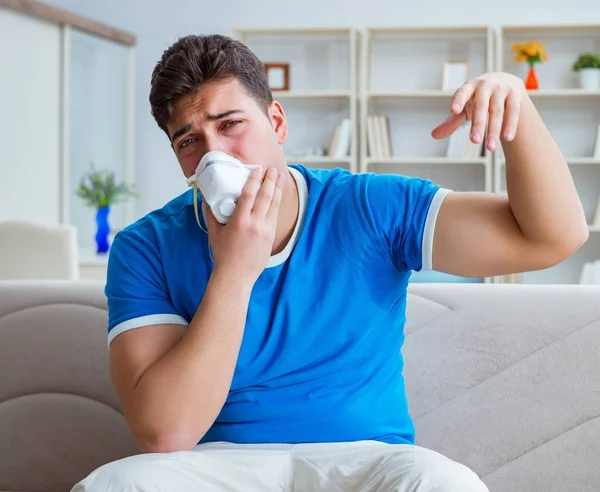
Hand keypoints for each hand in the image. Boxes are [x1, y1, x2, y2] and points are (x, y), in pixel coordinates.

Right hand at [204, 166, 285, 284]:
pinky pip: (275, 215)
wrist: (236, 275)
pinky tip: (278, 196)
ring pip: (274, 205)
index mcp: (239, 221)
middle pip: (266, 197)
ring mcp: (265, 230)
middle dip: (270, 181)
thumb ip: (211, 213)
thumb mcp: (214, 232)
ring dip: (278, 189)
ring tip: (280, 177)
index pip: (249, 195)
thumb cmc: (223, 254)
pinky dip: (276, 203)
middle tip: (272, 169)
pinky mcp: (271, 236)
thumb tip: (207, 197)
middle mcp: (255, 224)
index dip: (254, 180)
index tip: (257, 169)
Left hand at [431, 72, 526, 151]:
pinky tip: (507, 139)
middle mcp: (486, 85)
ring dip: (494, 130)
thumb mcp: (465, 107)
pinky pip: (513, 112)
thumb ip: (452, 121)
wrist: (505, 81)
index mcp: (469, 86)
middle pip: (481, 106)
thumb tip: (434, 135)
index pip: (462, 92)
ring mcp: (502, 89)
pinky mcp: (515, 94)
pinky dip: (510, 125)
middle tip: (474, 142)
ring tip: (490, 148)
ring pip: (498, 111)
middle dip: (478, 124)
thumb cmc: (478, 98)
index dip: (459, 100)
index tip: (454, 110)